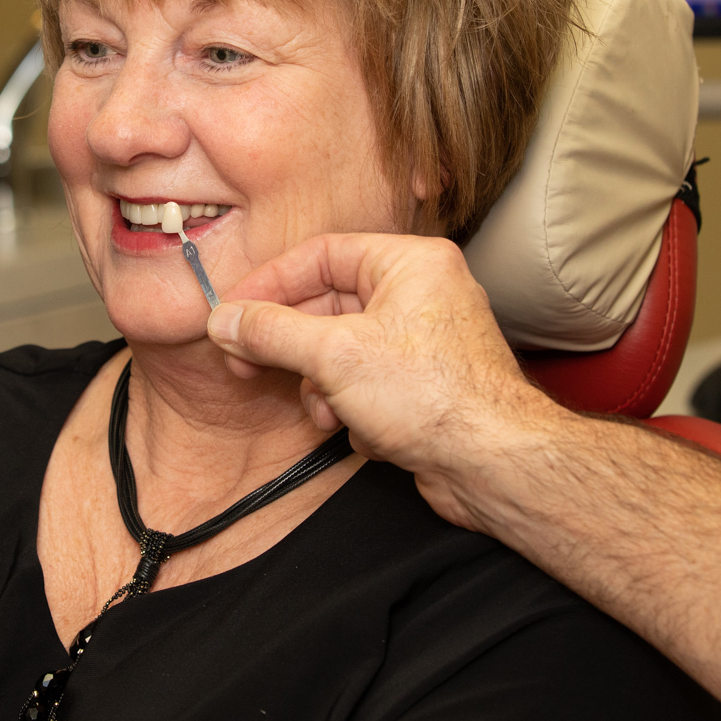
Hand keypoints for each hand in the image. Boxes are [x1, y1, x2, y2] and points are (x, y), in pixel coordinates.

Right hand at [206, 233, 550, 532]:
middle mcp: (421, 294)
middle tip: (245, 362)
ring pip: (342, 351)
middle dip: (291, 345)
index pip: (321, 255)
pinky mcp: (423, 386)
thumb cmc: (436, 397)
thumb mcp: (335, 356)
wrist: (495, 466)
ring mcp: (423, 342)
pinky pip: (365, 384)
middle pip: (328, 305)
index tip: (232, 313)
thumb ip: (271, 333)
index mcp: (410, 263)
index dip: (269, 285)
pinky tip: (363, 431)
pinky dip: (351, 408)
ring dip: (322, 387)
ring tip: (326, 411)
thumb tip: (225, 319)